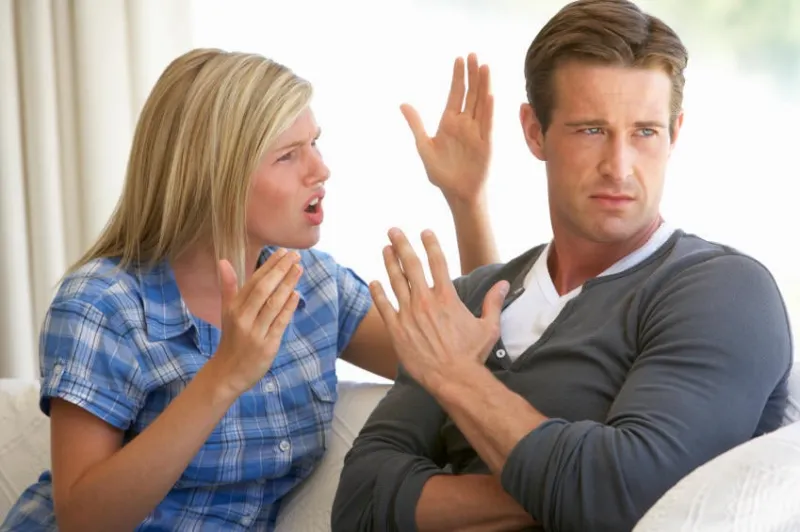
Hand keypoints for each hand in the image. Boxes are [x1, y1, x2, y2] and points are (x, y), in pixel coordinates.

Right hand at [212, 249, 301, 395]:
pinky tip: (296, 294)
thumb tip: (223, 261)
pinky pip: (280, 323)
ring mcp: (255, 332)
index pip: (253, 281)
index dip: (269, 266)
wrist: (228, 373)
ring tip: (299, 269)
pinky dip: (288, 307)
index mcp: (234, 308)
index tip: (282, 252)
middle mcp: (243, 318)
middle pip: (264, 289)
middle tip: (295, 255)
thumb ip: (229, 287)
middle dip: (280, 270)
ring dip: (287, 285)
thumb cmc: (231, 338)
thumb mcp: (226, 312)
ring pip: (273, 304)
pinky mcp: (267, 346)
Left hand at [369, 228, 508, 389]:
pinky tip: (374, 282)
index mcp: (447, 297)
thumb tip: (503, 284)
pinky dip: (378, 293)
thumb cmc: (471, 354)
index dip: (430, 244)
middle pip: (411, 265)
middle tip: (393, 230)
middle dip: (402, 245)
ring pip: (396, 281)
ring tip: (385, 248)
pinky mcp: (397, 329)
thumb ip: (493, 302)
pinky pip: (384, 306)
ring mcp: (409, 314)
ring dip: (389, 263)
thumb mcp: (488, 326)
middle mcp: (425, 300)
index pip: (437, 262)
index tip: (424, 231)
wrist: (453, 377)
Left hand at [401, 54, 492, 205]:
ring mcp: (476, 132)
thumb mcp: (423, 146)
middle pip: (470, 94)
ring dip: (483, 86)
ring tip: (485, 67)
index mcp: (449, 122)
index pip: (455, 94)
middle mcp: (464, 123)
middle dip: (472, 74)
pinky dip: (488, 110)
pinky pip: (487, 124)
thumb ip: (416, 124)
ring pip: (481, 104)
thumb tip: (403, 104)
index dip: (458, 77)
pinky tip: (489, 95)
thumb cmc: (441, 173)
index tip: (459, 59)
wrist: (456, 192)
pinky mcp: (484, 143)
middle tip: (473, 54)